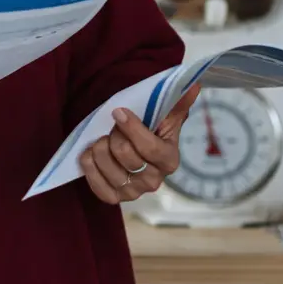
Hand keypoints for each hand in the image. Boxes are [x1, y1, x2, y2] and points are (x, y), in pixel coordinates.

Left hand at [79, 85, 200, 204]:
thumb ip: (177, 102)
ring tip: (102, 138)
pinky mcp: (114, 197)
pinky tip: (90, 153)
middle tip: (113, 127)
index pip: (149, 147)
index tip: (118, 112)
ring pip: (107, 166)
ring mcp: (134, 192)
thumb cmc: (151, 130)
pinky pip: (97, 185)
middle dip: (114, 135)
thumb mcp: (165, 116)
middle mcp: (154, 181)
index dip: (131, 128)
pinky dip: (89, 166)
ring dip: (99, 147)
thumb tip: (193, 86)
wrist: (136, 151)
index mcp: (169, 160)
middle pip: (125, 155)